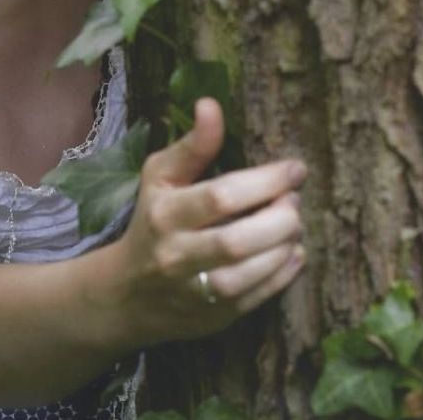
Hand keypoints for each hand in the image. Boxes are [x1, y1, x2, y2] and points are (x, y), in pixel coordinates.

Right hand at [112, 98, 305, 342]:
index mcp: (164, 213)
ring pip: (249, 273)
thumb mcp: (161, 177)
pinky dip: (283, 274)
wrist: (128, 293)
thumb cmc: (152, 220)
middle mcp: (176, 254)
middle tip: (294, 202)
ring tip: (294, 226)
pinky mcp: (214, 317)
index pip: (220, 196)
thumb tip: (211, 104)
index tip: (294, 169)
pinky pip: (257, 298)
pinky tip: (292, 253)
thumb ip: (192, 145)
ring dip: (284, 246)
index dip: (265, 181)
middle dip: (279, 218)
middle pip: (237, 240)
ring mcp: (195, 291)